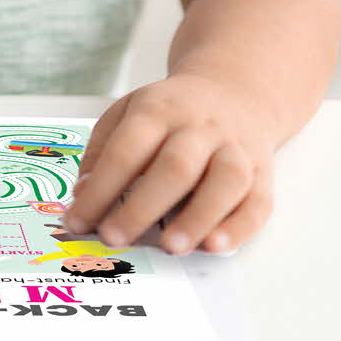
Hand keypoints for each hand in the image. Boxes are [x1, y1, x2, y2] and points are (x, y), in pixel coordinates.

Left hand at [64, 73, 275, 255]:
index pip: (126, 150)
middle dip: (142, 207)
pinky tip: (215, 246)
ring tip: (171, 248)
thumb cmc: (170, 113)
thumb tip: (82, 196)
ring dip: (198, 218)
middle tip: (115, 238)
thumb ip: (102, 153)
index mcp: (157, 110)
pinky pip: (258, 201)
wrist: (234, 92)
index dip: (100, 188)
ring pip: (225, 182)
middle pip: (175, 166)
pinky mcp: (263, 172)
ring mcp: (235, 148)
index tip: (77, 222)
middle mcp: (200, 127)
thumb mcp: (127, 114)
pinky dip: (239, 227)